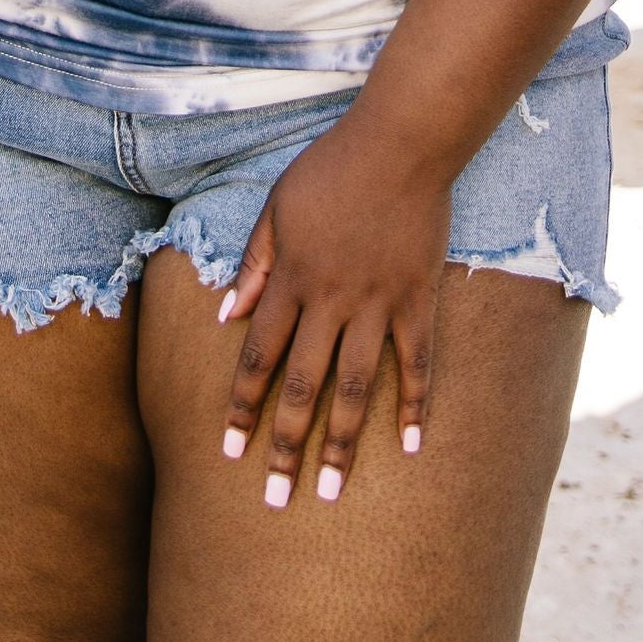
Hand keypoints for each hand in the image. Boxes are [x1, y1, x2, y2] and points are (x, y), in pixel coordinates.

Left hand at [218, 114, 447, 506]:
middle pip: (303, 386)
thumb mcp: (277, 205)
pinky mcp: (417, 298)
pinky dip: (415, 405)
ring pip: (355, 386)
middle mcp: (330, 300)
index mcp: (291, 279)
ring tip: (332, 491)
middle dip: (286, 446)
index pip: (258, 356)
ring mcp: (377, 303)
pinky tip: (410, 447)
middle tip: (276, 500)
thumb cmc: (332, 167)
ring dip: (341, 442)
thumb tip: (225, 316)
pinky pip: (417, 361)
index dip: (242, 406)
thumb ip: (254, 263)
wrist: (400, 142)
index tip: (228, 451)